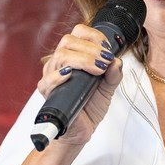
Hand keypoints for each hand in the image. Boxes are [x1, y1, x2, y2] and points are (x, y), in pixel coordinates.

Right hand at [37, 24, 122, 145]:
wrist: (81, 131)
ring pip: (60, 56)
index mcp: (73, 55)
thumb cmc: (90, 106)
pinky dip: (59, 76)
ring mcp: (52, 77)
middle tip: (105, 62)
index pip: (77, 33)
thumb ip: (114, 74)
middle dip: (90, 49)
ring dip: (82, 60)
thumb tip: (117, 61)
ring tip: (97, 70)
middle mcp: (60, 62)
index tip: (107, 49)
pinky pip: (47, 81)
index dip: (94, 36)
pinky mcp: (48, 94)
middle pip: (68, 41)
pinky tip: (70, 75)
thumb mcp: (108, 88)